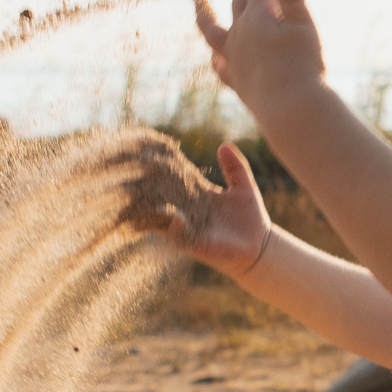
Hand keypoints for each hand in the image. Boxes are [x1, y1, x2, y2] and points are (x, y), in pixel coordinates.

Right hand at [120, 138, 272, 278]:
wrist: (260, 247)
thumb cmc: (252, 217)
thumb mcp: (244, 187)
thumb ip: (235, 167)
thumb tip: (224, 145)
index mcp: (199, 194)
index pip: (178, 178)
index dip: (167, 166)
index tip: (153, 151)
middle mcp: (189, 210)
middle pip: (164, 195)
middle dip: (147, 185)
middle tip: (131, 172)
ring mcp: (190, 227)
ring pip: (164, 216)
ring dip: (152, 207)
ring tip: (137, 195)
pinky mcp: (195, 243)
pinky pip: (179, 235)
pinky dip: (175, 227)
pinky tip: (174, 217)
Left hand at [194, 0, 324, 112]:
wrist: (291, 111)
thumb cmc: (302, 67)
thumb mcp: (303, 27)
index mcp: (257, 16)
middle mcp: (240, 34)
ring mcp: (234, 59)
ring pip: (214, 31)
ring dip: (205, 13)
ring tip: (197, 0)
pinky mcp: (237, 82)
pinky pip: (221, 66)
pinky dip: (218, 58)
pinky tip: (216, 57)